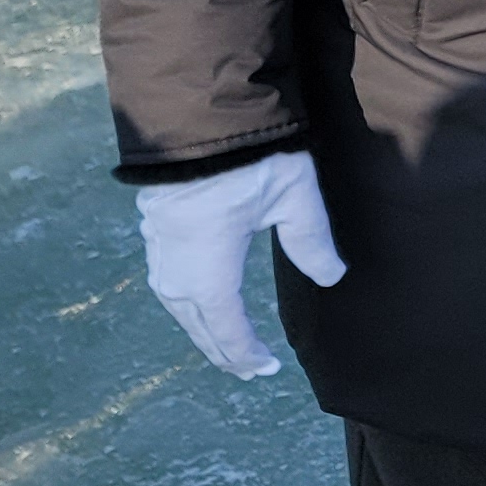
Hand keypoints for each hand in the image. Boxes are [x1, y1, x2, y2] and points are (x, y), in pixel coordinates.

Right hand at [135, 151, 341, 379]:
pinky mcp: (154, 231)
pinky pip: (169, 284)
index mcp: (209, 272)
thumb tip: (332, 277)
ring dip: (202, 329)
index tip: (265, 370)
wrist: (195, 116)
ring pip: (179, 307)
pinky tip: (200, 304)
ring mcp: (159, 251)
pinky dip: (188, 304)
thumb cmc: (249, 159)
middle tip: (248, 369)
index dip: (245, 353)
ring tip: (227, 346)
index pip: (227, 328)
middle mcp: (177, 270)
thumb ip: (311, 241)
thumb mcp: (293, 197)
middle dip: (223, 350)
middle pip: (199, 324)